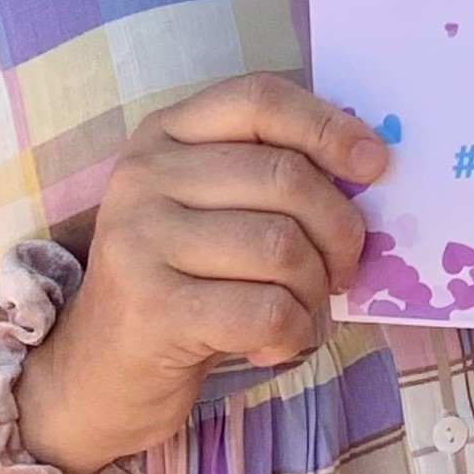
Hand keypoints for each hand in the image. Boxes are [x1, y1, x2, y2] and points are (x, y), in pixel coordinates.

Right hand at [17, 73, 386, 473]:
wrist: (97, 374)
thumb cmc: (184, 280)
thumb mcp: (218, 208)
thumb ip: (275, 174)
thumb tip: (372, 166)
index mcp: (167, 132)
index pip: (262, 100)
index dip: (329, 125)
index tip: (376, 164)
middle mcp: (144, 175)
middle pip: (285, 177)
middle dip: (339, 229)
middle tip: (345, 268)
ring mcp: (139, 239)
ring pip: (281, 246)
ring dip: (315, 290)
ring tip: (307, 311)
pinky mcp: (150, 309)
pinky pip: (263, 310)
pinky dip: (293, 330)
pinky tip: (280, 342)